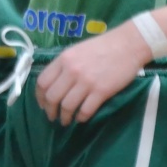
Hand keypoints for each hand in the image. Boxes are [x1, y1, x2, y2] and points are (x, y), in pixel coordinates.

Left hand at [35, 24, 150, 124]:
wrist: (127, 45)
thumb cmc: (101, 47)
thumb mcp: (75, 51)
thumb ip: (64, 66)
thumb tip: (54, 83)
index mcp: (63, 60)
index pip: (42, 82)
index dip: (39, 97)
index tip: (42, 104)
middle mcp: (71, 71)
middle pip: (52, 96)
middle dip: (50, 110)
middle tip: (52, 117)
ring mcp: (86, 82)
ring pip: (67, 106)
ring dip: (64, 117)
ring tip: (65, 121)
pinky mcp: (102, 91)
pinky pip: (86, 109)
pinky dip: (81, 117)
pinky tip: (81, 119)